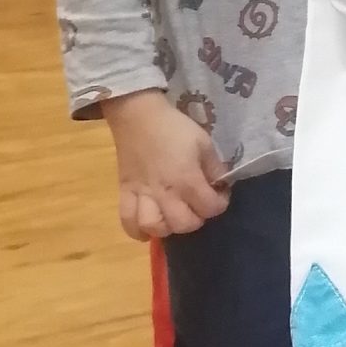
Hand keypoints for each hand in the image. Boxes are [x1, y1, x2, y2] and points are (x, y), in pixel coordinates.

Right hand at [103, 90, 230, 239]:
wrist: (138, 116)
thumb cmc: (174, 128)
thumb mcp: (204, 142)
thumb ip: (215, 167)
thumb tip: (220, 185)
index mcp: (186, 179)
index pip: (210, 208)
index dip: (220, 203)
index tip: (219, 193)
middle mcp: (165, 193)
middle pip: (184, 225)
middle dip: (196, 219)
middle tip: (196, 205)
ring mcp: (142, 195)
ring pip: (154, 228)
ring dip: (167, 227)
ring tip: (172, 215)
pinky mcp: (125, 193)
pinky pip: (127, 223)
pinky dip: (138, 230)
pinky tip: (148, 224)